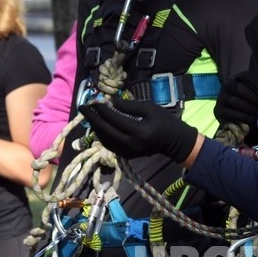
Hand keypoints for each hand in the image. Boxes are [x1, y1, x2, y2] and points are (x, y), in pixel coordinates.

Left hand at [78, 95, 197, 160]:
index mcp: (139, 131)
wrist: (174, 142)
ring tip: (89, 115)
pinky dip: (101, 135)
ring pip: (105, 140)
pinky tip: (98, 126)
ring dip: (95, 127)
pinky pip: (109, 145)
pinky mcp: (127, 156)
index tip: (93, 100)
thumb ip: (129, 106)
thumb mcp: (150, 108)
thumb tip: (111, 103)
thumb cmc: (164, 121)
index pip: (114, 119)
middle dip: (92, 118)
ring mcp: (128, 152)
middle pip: (105, 131)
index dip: (101, 110)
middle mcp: (131, 144)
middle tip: (83, 107)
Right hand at [214, 71, 257, 132]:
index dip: (257, 83)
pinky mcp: (218, 111)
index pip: (246, 75)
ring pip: (235, 101)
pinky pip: (231, 113)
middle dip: (254, 98)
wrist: (236, 120)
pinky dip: (243, 117)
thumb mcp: (254, 96)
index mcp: (237, 79)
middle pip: (239, 87)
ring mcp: (220, 98)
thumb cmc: (248, 105)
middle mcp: (226, 86)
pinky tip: (251, 120)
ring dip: (250, 109)